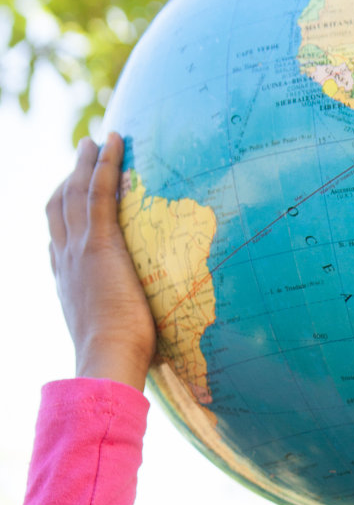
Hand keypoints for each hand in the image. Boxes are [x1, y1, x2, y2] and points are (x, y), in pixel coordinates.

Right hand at [46, 133, 157, 391]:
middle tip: (79, 158)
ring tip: (93, 142)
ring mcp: (79, 249)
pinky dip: (104, 163)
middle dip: (67, 180)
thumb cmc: (119, 363)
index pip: (57, 241)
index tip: (68, 202)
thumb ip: (121, 328)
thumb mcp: (113, 339)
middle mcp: (66, 261)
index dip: (61, 218)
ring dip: (84, 162)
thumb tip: (146, 340)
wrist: (107, 361)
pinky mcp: (99, 244)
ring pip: (75, 193)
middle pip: (59, 208)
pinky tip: (114, 142)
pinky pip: (99, 191)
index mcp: (67, 283)